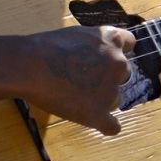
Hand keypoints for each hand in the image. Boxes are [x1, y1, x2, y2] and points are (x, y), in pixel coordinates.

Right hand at [17, 25, 133, 135]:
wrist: (31, 66)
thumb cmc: (46, 48)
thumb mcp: (79, 34)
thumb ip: (95, 43)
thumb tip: (97, 54)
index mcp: (112, 40)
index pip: (129, 43)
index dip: (117, 51)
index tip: (106, 58)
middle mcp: (118, 63)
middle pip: (122, 74)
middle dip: (106, 78)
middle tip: (81, 81)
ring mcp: (110, 90)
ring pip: (114, 99)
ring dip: (100, 100)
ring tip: (73, 97)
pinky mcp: (99, 113)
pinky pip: (112, 126)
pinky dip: (105, 125)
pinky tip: (95, 122)